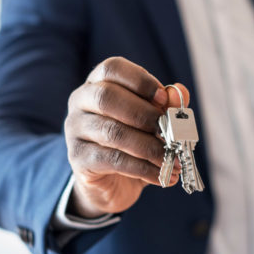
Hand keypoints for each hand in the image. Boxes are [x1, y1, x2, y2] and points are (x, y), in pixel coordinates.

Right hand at [63, 56, 188, 217]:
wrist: (112, 184)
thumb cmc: (133, 145)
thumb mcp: (153, 123)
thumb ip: (166, 106)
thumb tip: (179, 93)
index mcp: (97, 83)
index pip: (112, 68)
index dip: (140, 80)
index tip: (164, 99)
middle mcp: (80, 102)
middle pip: (106, 97)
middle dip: (144, 114)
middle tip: (171, 132)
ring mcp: (74, 130)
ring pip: (112, 132)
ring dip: (149, 147)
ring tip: (173, 159)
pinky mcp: (78, 158)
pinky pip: (113, 160)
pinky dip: (143, 168)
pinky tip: (161, 175)